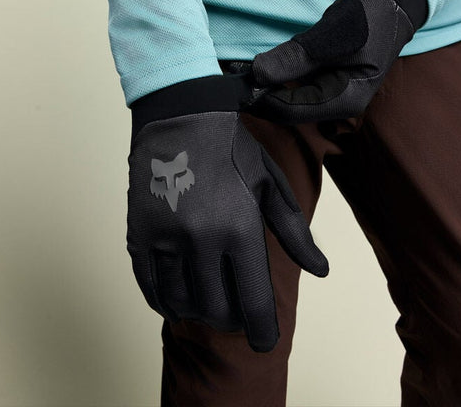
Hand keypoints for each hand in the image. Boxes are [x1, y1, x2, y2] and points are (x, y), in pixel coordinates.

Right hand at [126, 74, 328, 351]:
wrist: (181, 117)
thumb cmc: (232, 150)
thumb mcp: (271, 184)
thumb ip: (296, 232)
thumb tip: (320, 271)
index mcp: (241, 228)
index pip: (254, 300)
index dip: (262, 330)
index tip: (265, 342)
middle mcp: (202, 239)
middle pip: (217, 309)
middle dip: (231, 321)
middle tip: (236, 317)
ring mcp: (166, 238)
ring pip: (182, 302)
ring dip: (198, 313)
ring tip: (207, 307)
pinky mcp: (139, 234)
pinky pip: (149, 286)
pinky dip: (164, 302)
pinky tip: (174, 302)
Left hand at [248, 0, 427, 123]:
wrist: (395, 3)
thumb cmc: (369, 17)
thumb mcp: (329, 35)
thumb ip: (293, 57)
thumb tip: (257, 74)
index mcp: (345, 100)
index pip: (292, 111)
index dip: (262, 100)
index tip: (238, 84)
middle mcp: (339, 105)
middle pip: (290, 111)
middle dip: (262, 97)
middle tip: (236, 78)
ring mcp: (334, 96)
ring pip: (291, 101)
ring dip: (267, 89)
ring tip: (243, 73)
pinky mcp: (328, 84)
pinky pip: (297, 89)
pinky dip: (279, 80)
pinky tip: (263, 69)